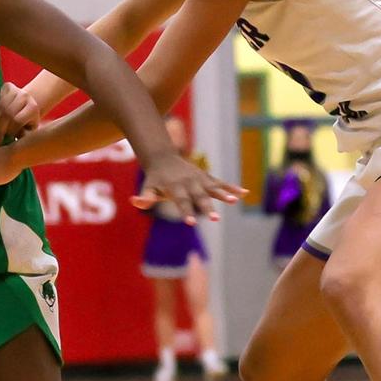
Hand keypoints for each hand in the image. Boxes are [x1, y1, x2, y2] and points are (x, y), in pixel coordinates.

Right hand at [0, 82, 40, 145]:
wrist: (27, 104)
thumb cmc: (28, 123)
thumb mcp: (29, 131)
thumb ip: (23, 138)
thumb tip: (16, 153)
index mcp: (33, 108)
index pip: (17, 120)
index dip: (9, 132)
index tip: (4, 142)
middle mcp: (25, 97)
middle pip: (8, 114)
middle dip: (0, 129)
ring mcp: (16, 90)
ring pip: (0, 107)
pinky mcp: (7, 86)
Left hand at [131, 150, 245, 223]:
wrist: (163, 158)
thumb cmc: (155, 178)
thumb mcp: (148, 186)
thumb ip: (144, 196)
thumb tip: (136, 202)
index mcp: (175, 186)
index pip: (181, 200)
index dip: (185, 211)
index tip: (190, 222)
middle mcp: (189, 181)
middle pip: (199, 196)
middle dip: (207, 207)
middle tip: (216, 219)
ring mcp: (199, 178)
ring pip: (213, 187)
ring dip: (224, 194)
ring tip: (235, 201)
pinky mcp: (206, 177)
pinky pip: (220, 183)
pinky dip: (231, 188)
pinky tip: (244, 194)